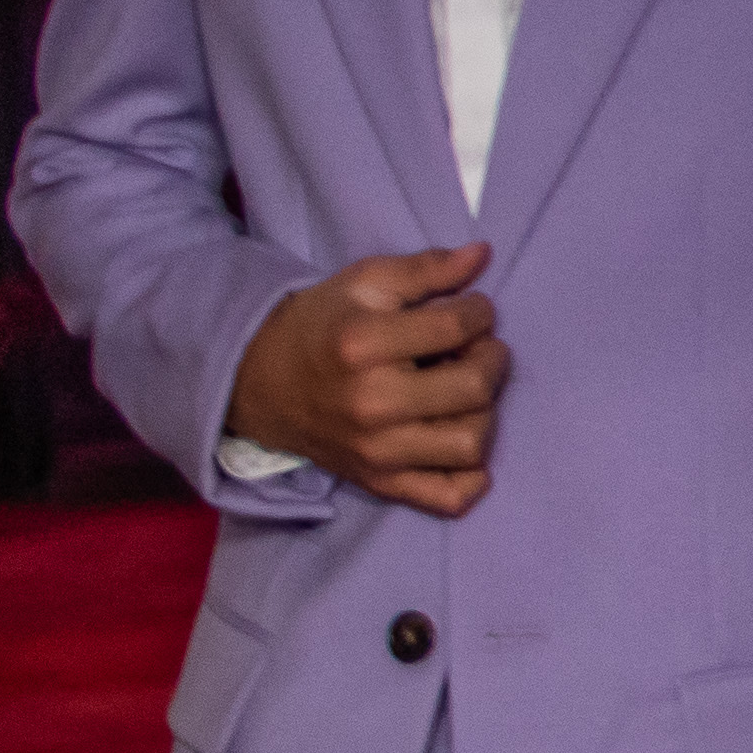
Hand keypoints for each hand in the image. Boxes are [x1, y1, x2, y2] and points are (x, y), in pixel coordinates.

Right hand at [223, 245, 504, 515]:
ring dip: (484, 412)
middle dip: (491, 359)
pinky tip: (460, 439)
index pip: (458, 327)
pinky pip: (448, 497)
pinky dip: (471, 478)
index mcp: (364, 346)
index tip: (469, 311)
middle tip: (473, 350)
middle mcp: (371, 404)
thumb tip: (483, 255)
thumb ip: (427, 268)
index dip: (480, 311)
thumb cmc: (324, 324)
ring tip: (462, 391)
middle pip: (474, 388)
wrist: (262, 382)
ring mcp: (376, 451)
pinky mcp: (379, 482)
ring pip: (471, 443)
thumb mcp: (366, 282)